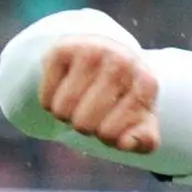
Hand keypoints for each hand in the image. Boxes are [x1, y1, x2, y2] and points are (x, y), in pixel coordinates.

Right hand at [39, 26, 160, 154]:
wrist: (108, 53)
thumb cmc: (124, 96)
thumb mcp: (141, 120)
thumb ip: (144, 141)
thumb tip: (126, 143)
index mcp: (146, 84)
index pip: (110, 134)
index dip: (105, 136)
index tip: (111, 121)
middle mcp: (122, 63)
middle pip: (83, 124)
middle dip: (83, 126)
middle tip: (91, 111)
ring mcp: (92, 51)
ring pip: (62, 110)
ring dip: (65, 115)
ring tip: (78, 102)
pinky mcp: (63, 49)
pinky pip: (46, 96)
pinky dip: (49, 101)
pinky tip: (63, 89)